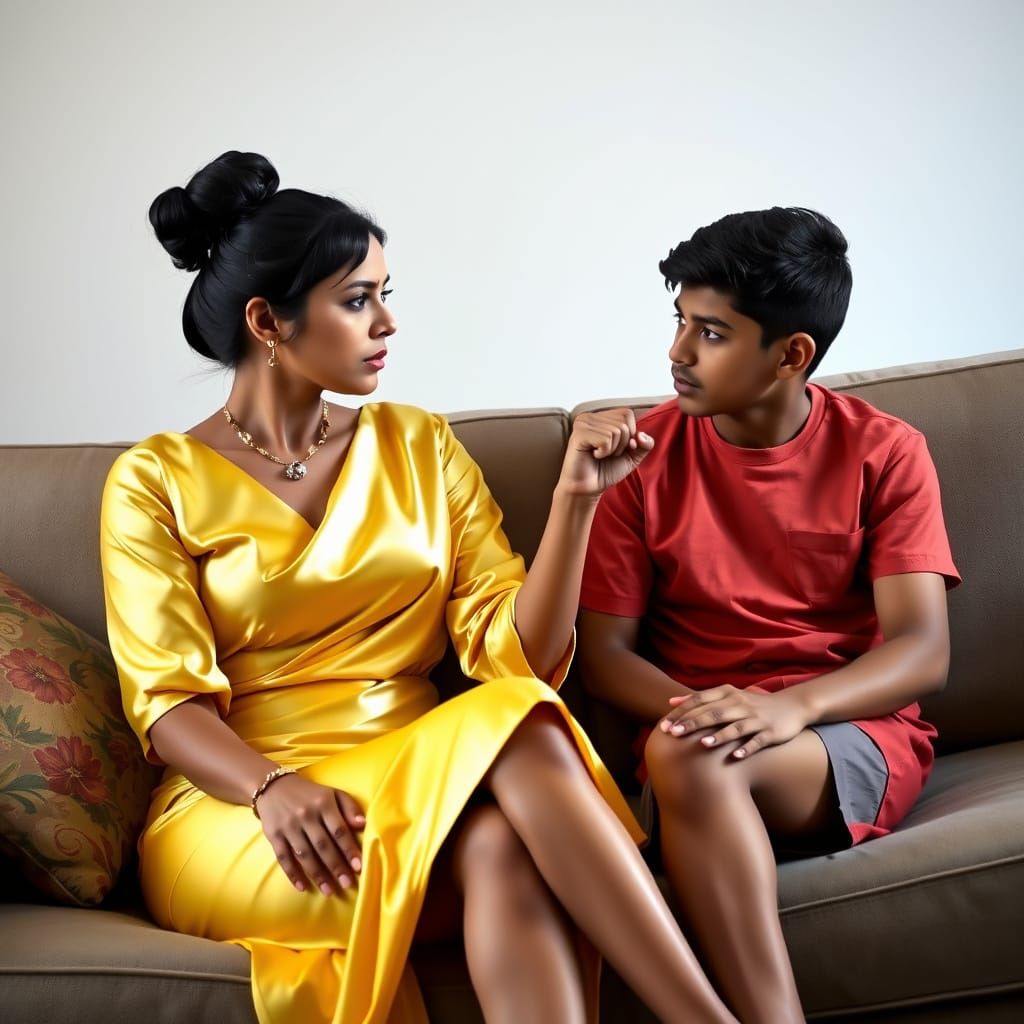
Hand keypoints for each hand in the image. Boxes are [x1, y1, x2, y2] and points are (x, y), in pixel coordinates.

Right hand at [255, 774, 365, 895]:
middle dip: (336, 866)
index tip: (359, 867)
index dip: (349, 849)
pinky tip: (303, 887)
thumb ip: (349, 807)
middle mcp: (306, 815)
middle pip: (323, 845)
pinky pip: (284, 858)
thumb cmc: (310, 794)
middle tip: (347, 884)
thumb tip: (363, 825)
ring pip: (305, 855)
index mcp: (323, 803)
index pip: (339, 830)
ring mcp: (288, 826)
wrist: (273, 787)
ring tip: (329, 891)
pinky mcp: (274, 835)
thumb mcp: (332, 793)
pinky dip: (293, 874)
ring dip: (318, 875)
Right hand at [557, 409, 653, 498]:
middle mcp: (590, 416)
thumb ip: (645, 444)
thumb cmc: (605, 471)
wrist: (587, 488)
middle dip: (621, 444)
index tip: (616, 449)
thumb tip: (641, 435)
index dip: (629, 434)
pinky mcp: (579, 434)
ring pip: (616, 431)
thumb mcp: (632, 456)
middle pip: (623, 423)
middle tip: (606, 454)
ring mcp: (583, 424)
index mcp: (601, 417)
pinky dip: (604, 452)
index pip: (627, 414)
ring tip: (599, 455)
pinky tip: (593, 456)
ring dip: (612, 450)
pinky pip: (606, 439)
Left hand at [659, 684, 810, 758]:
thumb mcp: (727, 696)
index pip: (700, 700)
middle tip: (673, 734)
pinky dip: (746, 749)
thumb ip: (700, 698)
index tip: (663, 725)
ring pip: (736, 727)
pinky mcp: (771, 732)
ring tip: (703, 744)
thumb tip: (671, 702)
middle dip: (693, 723)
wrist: (791, 706)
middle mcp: (740, 704)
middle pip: (714, 713)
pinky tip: (735, 757)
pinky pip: (757, 741)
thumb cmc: (751, 704)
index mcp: (728, 694)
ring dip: (719, 735)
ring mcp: (756, 719)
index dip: (682, 712)